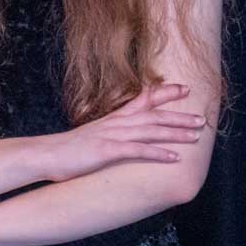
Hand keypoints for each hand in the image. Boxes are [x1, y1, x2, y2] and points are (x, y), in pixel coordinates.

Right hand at [40, 83, 204, 182]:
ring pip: (150, 130)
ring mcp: (111, 136)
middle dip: (179, 116)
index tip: (183, 88)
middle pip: (153, 115)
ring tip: (196, 136)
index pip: (142, 100)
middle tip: (202, 118)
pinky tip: (174, 157)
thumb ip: (107, 133)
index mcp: (111, 119)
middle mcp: (114, 123)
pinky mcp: (107, 150)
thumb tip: (119, 137)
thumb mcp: (89, 136)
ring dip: (175, 132)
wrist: (44, 155)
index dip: (163, 94)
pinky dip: (158, 153)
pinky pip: (138, 150)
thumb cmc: (65, 150)